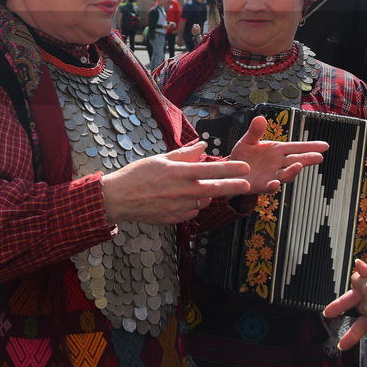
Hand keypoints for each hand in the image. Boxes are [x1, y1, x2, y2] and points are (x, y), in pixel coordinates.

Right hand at [101, 142, 250, 225]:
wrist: (118, 199)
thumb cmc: (136, 175)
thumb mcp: (159, 159)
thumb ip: (184, 154)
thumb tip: (203, 146)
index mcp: (178, 173)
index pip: (211, 170)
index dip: (230, 169)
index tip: (245, 168)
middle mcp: (182, 191)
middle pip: (215, 189)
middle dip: (234, 186)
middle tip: (247, 184)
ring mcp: (179, 207)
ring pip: (202, 202)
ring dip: (206, 196)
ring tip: (193, 188)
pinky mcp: (174, 219)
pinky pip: (191, 212)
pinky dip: (192, 206)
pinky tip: (181, 200)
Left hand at [229, 115, 327, 193]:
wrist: (231, 172)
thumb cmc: (243, 156)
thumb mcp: (247, 141)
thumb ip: (254, 131)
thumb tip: (260, 118)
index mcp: (277, 150)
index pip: (296, 147)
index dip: (310, 146)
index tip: (324, 146)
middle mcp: (278, 163)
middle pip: (296, 160)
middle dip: (308, 159)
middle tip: (318, 157)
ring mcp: (272, 175)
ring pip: (287, 174)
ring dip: (293, 171)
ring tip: (298, 165)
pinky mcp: (262, 185)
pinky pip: (270, 187)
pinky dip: (274, 186)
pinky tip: (275, 183)